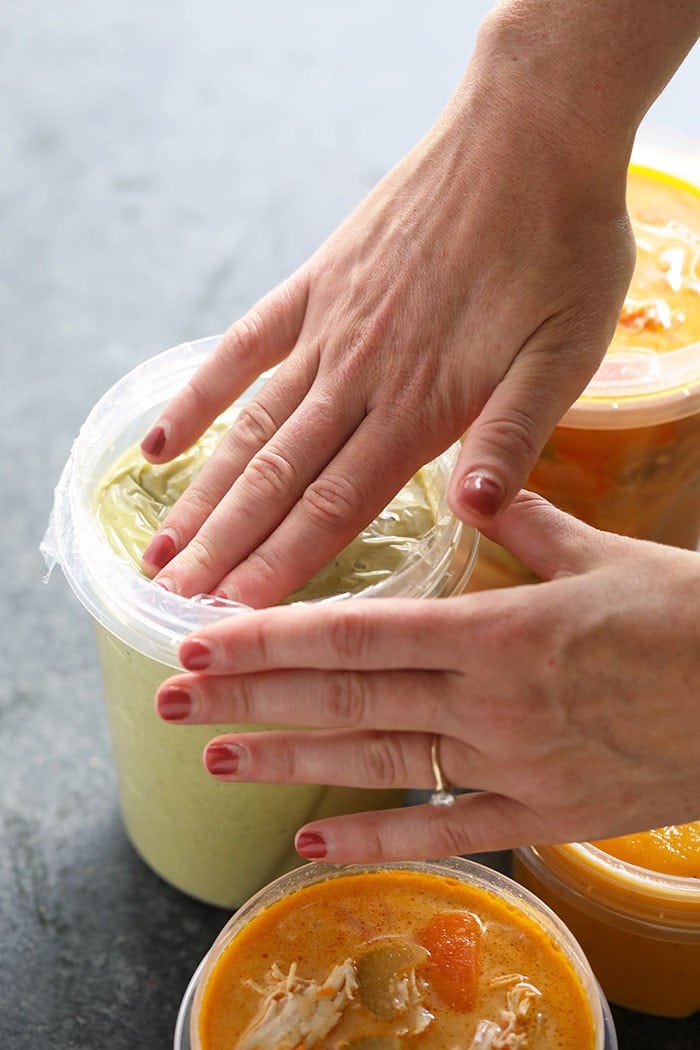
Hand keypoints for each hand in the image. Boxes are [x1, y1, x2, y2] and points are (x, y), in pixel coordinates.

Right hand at [139, 44, 634, 605]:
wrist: (527, 135)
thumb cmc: (561, 247)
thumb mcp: (567, 352)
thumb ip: (514, 433)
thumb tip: (477, 513)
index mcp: (423, 403)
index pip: (338, 502)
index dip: (285, 561)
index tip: (238, 611)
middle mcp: (360, 374)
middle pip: (279, 477)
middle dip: (227, 547)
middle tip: (178, 600)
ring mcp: (327, 328)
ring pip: (252, 426)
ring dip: (204, 493)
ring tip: (161, 546)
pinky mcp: (314, 284)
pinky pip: (241, 348)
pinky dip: (198, 396)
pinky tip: (160, 443)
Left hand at [154, 492, 699, 862]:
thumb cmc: (691, 617)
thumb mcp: (607, 556)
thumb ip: (527, 523)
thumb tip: (474, 480)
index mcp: (500, 628)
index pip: (360, 632)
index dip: (275, 636)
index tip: (206, 636)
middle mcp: (490, 701)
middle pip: (347, 699)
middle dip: (251, 696)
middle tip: (173, 696)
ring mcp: (511, 766)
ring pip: (378, 763)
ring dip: (289, 762)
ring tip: (216, 756)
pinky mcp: (540, 817)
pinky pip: (444, 831)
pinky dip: (375, 839)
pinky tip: (309, 844)